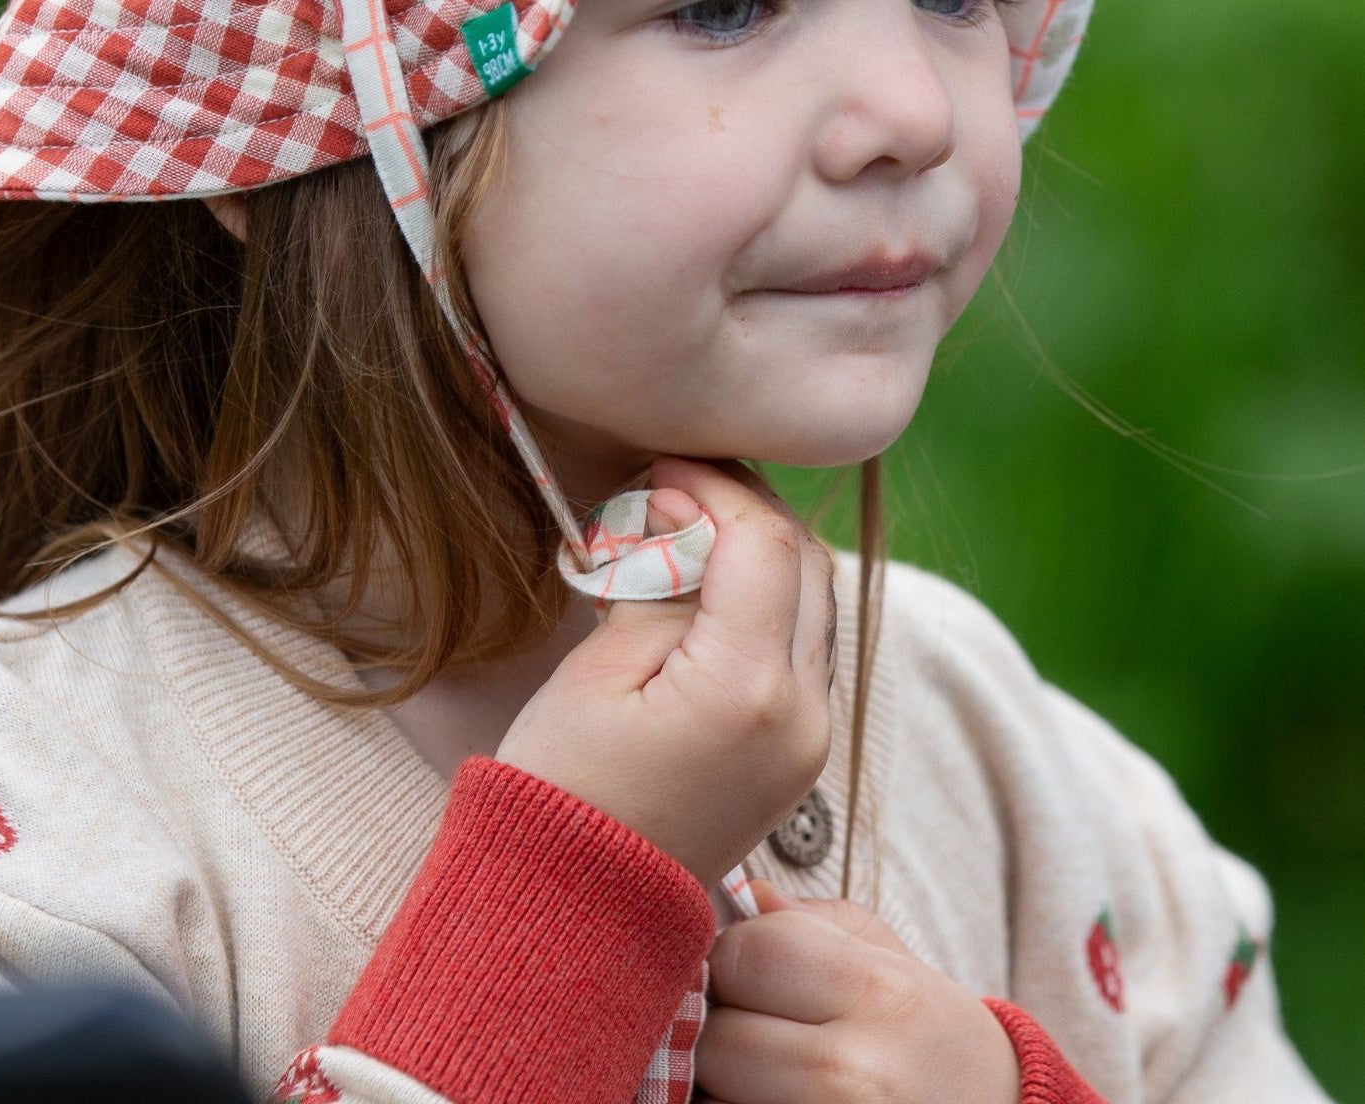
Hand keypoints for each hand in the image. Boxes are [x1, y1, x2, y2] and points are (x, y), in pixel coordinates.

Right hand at [496, 456, 835, 887]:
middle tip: (674, 484)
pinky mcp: (798, 756)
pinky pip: (804, 648)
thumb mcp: (598, 671)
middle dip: (744, 508)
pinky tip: (704, 589)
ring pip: (814, 602)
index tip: (660, 465)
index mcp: (750, 688)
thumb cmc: (563, 790)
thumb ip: (656, 584)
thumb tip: (681, 515)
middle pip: (805, 563)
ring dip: (760, 551)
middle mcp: (802, 715)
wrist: (575, 912)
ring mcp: (809, 741)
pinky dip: (767, 601)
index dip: (715, 485)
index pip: (763, 542)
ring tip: (684, 530)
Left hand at [693, 879, 1021, 1103]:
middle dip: (725, 1027)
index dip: (735, 956)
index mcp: (877, 995)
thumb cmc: (934, 1039)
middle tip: (764, 1030)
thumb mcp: (895, 962)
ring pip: (712, 1098)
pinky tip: (776, 1100)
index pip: (745, 953)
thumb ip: (814, 920)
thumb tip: (742, 893)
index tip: (757, 972)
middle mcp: (853, 1075)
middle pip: (717, 1037)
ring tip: (772, 1073)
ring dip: (723, 1084)